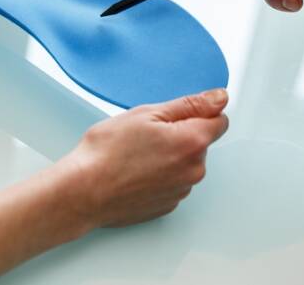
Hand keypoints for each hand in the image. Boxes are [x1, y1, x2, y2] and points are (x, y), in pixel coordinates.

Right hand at [57, 89, 229, 227]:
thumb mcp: (147, 113)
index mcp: (192, 142)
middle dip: (181, 134)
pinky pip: (173, 182)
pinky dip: (160, 176)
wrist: (84, 191)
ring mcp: (181, 191)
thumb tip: (219, 98)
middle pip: (201, 143)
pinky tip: (136, 172)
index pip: (220, 120)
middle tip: (147, 134)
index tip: (176, 115)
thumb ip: (190, 104)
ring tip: (137, 155)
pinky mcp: (168, 205)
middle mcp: (194, 170)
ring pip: (185, 163)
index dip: (199, 112)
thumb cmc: (107, 152)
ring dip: (170, 156)